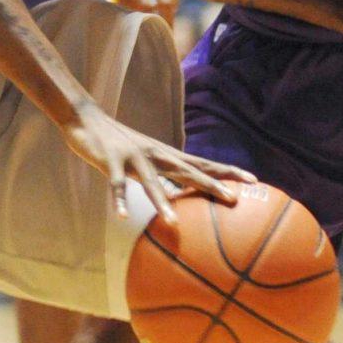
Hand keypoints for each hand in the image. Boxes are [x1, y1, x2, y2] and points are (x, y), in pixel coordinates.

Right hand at [61, 101, 255, 224]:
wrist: (88, 120)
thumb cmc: (120, 144)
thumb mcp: (146, 162)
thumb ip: (163, 177)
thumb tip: (180, 201)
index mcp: (166, 155)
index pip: (204, 163)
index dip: (228, 171)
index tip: (254, 180)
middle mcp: (156, 154)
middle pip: (188, 171)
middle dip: (210, 185)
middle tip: (233, 199)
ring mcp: (134, 156)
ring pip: (151, 181)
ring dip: (162, 201)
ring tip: (173, 222)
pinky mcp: (112, 160)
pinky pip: (116, 183)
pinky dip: (119, 199)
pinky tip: (121, 215)